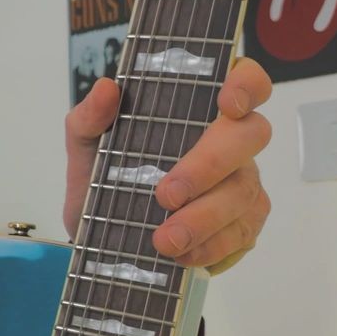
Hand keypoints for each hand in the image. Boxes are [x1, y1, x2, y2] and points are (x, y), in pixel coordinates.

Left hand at [64, 57, 273, 272]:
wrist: (101, 235)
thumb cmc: (106, 179)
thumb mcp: (86, 147)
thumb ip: (90, 117)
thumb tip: (107, 89)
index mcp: (199, 111)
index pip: (242, 81)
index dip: (246, 85)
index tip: (227, 104)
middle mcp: (230, 142)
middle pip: (250, 136)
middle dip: (209, 165)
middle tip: (166, 194)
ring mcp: (242, 182)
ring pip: (244, 191)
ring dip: (204, 218)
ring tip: (164, 239)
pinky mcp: (243, 224)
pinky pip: (242, 233)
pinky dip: (211, 246)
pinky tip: (182, 254)